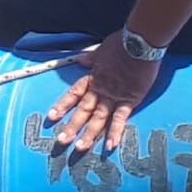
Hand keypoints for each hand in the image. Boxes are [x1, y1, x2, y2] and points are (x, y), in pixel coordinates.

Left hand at [45, 35, 161, 152]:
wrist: (139, 43)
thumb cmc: (121, 43)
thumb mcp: (102, 49)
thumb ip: (90, 58)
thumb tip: (79, 60)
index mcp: (93, 77)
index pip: (74, 94)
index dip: (63, 105)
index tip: (52, 116)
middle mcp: (100, 89)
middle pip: (83, 110)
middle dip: (72, 126)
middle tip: (61, 141)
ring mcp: (114, 96)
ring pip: (99, 118)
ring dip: (89, 134)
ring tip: (80, 148)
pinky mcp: (129, 101)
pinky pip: (120, 119)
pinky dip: (115, 132)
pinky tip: (110, 146)